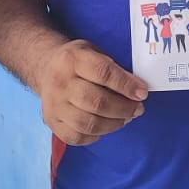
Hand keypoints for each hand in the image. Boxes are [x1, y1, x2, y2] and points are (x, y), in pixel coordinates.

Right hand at [30, 39, 147, 146]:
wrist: (45, 68)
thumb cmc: (78, 61)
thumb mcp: (94, 52)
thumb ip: (114, 68)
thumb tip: (138, 89)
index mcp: (73, 59)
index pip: (103, 73)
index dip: (126, 85)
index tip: (142, 93)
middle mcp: (60, 82)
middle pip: (97, 102)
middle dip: (124, 108)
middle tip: (138, 109)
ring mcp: (54, 105)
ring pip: (88, 124)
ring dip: (114, 124)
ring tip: (126, 118)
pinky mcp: (51, 122)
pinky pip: (77, 137)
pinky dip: (97, 135)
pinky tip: (106, 126)